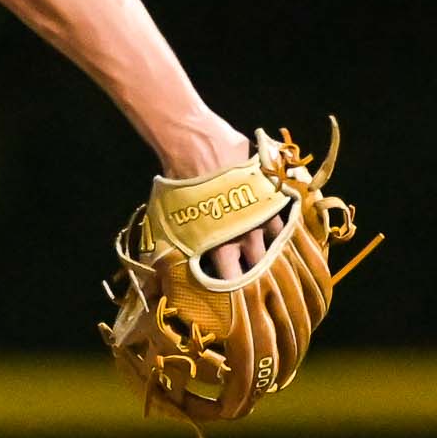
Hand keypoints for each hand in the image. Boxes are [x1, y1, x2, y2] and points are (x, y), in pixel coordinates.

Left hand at [157, 119, 270, 277]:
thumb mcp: (164, 224)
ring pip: (275, 241)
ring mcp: (262, 212)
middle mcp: (247, 234)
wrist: (194, 143)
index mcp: (222, 246)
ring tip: (266, 256)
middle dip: (255, 274)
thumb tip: (154, 281)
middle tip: (250, 277)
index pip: (232, 280)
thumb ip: (166, 254)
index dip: (232, 290)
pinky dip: (279, 223)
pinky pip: (282, 214)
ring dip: (270, 249)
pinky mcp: (271, 192)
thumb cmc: (176, 184)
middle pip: (258, 265)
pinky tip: (276, 228)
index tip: (230, 295)